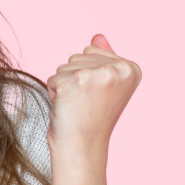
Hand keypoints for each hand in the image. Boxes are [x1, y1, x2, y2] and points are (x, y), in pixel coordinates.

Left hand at [46, 34, 141, 165]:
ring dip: (64, 86)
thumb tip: (98, 36)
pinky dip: (54, 93)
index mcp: (132, 69)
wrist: (82, 148)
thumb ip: (104, 58)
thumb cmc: (91, 119)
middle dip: (74, 78)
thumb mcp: (104, 86)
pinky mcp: (76, 81)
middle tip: (84, 103)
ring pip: (64, 66)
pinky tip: (67, 108)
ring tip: (76, 106)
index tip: (97, 96)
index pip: (92, 51)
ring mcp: (98, 74)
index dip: (87, 74)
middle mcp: (119, 69)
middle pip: (77, 56)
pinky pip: (53, 78)